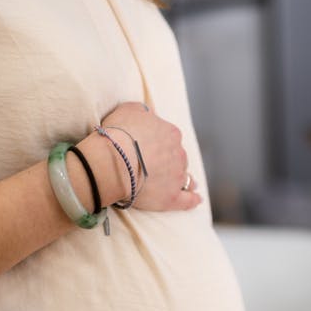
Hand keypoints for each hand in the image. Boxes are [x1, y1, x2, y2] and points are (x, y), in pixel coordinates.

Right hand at [81, 102, 201, 211]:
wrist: (113, 161)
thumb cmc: (118, 135)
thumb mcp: (128, 110)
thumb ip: (142, 111)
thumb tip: (148, 114)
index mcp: (171, 133)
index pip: (170, 137)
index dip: (160, 143)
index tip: (151, 148)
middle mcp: (179, 154)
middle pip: (178, 157)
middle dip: (171, 161)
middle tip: (158, 167)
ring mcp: (177, 177)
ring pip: (185, 177)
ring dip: (184, 179)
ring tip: (184, 184)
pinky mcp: (171, 197)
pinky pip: (188, 200)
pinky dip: (193, 200)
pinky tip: (197, 200)